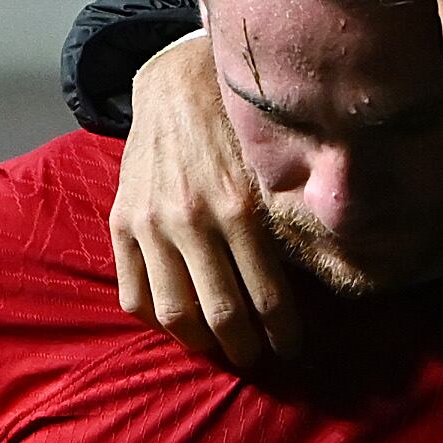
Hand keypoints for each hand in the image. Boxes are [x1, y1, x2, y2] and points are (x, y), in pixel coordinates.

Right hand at [111, 32, 301, 369]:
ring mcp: (150, 224)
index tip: (291, 348)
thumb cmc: (234, 125)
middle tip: (258, 358)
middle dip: (245, 348)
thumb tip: (322, 270)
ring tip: (220, 348)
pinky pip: (133, 294)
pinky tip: (180, 323)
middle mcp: (192, 219)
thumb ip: (286, 217)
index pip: (267, 295)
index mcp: (238, 206)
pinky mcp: (121, 223)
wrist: (174, 84)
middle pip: (220, 314)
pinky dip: (157, 320)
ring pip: (174, 313)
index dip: (283, 333)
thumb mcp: (270, 166)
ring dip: (201, 343)